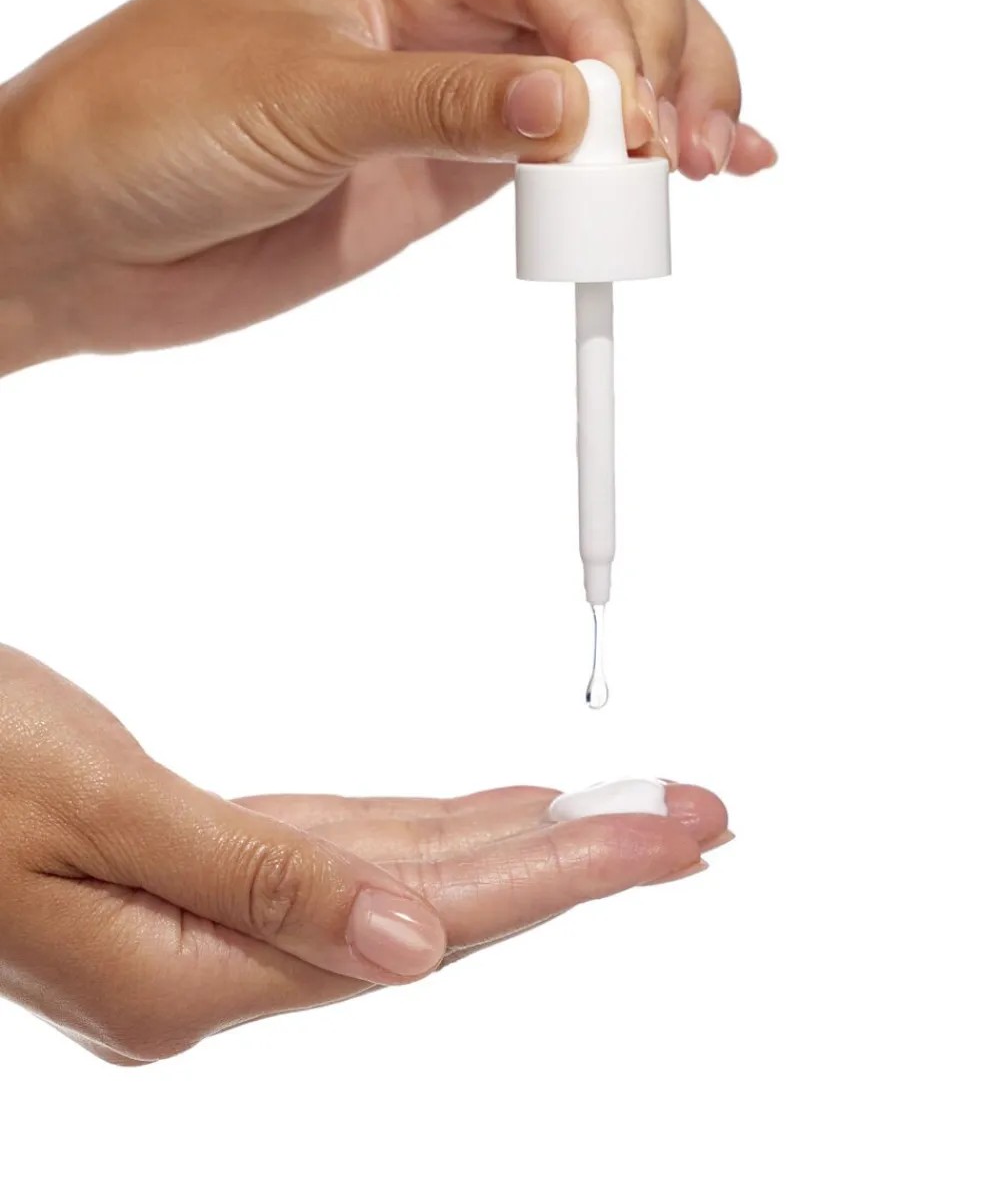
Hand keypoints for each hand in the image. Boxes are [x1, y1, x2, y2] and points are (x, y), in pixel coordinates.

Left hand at [0, 0, 775, 372]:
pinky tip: (678, 182)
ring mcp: (454, 82)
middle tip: (678, 150)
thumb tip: (579, 107)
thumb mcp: (301, 97)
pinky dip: (622, 170)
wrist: (84, 234)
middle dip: (666, 59)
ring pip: (605, 69)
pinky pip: (562, 153)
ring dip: (673, 108)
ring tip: (713, 167)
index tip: (629, 126)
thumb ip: (447, 103)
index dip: (614, 41)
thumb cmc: (144, 122)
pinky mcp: (452, 166)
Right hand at [0, 644, 727, 1063]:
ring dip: (513, 844)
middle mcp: (211, 969)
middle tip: (691, 816)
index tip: (674, 834)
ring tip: (618, 814)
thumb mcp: (92, 806)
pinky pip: (341, 856)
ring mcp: (200, 931)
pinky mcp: (190, 879)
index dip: (566, 872)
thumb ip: (257, 882)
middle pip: (438, 908)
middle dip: (573, 856)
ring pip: (397, 881)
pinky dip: (422, 832)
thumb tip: (415, 946)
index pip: (431, 920)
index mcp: (192, 974)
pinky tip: (479, 821)